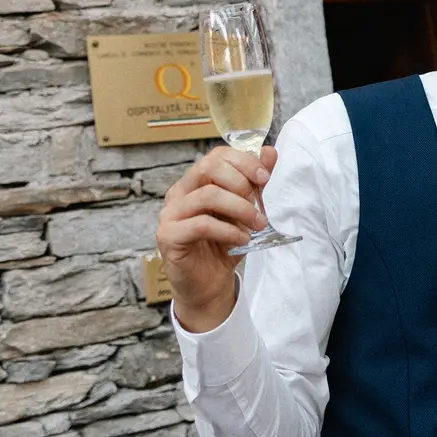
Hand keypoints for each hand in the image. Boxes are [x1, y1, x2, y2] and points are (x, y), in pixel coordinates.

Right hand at [157, 144, 276, 332]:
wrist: (209, 284)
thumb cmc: (225, 244)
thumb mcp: (246, 210)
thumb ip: (255, 182)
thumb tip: (269, 152)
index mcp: (195, 182)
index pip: (216, 156)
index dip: (243, 162)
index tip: (265, 178)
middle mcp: (179, 193)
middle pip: (208, 168)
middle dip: (241, 182)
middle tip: (259, 204)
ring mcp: (170, 214)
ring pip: (208, 195)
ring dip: (239, 208)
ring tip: (256, 224)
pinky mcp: (168, 236)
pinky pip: (201, 224)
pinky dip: (228, 230)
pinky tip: (242, 239)